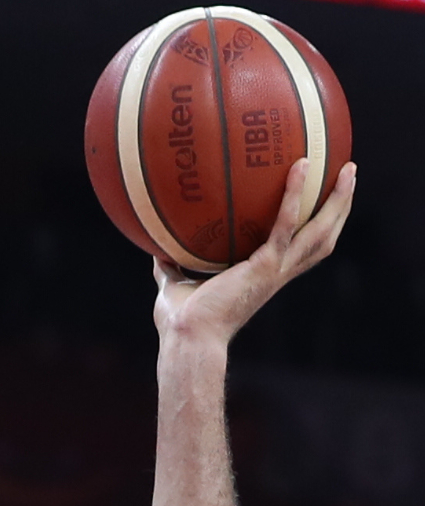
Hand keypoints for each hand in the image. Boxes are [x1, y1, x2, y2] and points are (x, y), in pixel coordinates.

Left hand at [154, 157, 355, 351]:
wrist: (187, 339)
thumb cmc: (180, 324)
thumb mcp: (174, 287)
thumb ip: (172, 267)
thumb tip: (156, 249)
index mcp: (264, 277)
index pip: (299, 250)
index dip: (314, 227)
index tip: (321, 203)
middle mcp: (277, 274)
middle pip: (322, 239)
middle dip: (339, 209)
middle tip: (348, 176)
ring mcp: (275, 270)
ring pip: (319, 232)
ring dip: (337, 201)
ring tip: (347, 169)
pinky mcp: (265, 266)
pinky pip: (285, 224)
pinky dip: (293, 195)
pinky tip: (298, 166)